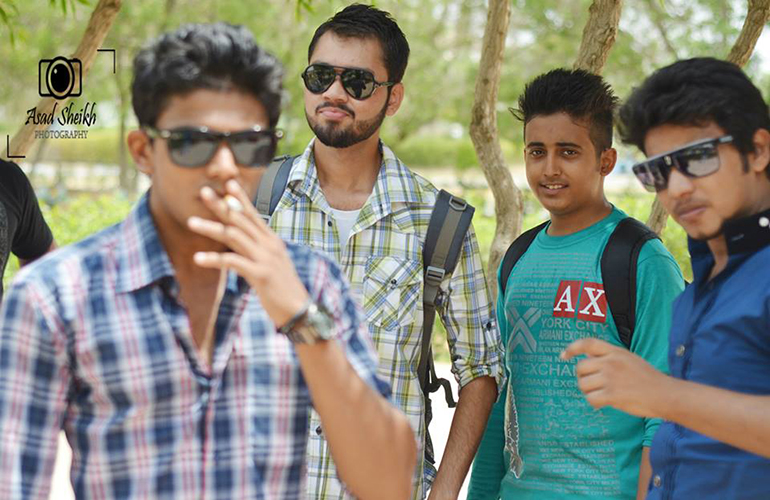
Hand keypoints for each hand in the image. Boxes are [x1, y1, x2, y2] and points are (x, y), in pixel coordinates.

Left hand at [187, 179, 308, 326]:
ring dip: (211, 228)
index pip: (253, 214)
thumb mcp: (272, 262)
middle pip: (241, 220)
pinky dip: (214, 259)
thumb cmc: (283, 287)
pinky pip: (233, 262)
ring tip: (190, 222)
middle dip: (221, 205)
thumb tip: (243, 240)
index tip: (227, 184)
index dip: (240, 199)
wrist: (299, 309)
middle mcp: (269, 245)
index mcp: (272, 240)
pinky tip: (198, 258)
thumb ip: (259, 249)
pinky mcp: (260, 274)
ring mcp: (265, 258)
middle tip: (203, 192)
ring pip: (234, 236)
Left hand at [560, 338, 669, 417]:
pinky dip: (595, 403)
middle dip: (582, 378)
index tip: (563, 356)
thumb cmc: (648, 378)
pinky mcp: (612, 395)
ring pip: (583, 385)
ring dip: (589, 392)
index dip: (572, 348)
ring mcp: (610, 378)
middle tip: (593, 385)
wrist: (665, 394)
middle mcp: (610, 362)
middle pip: (580, 368)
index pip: (587, 343)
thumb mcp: (628, 359)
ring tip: (602, 394)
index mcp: (615, 351)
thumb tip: (586, 357)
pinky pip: (591, 399)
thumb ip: (608, 357)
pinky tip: (604, 403)